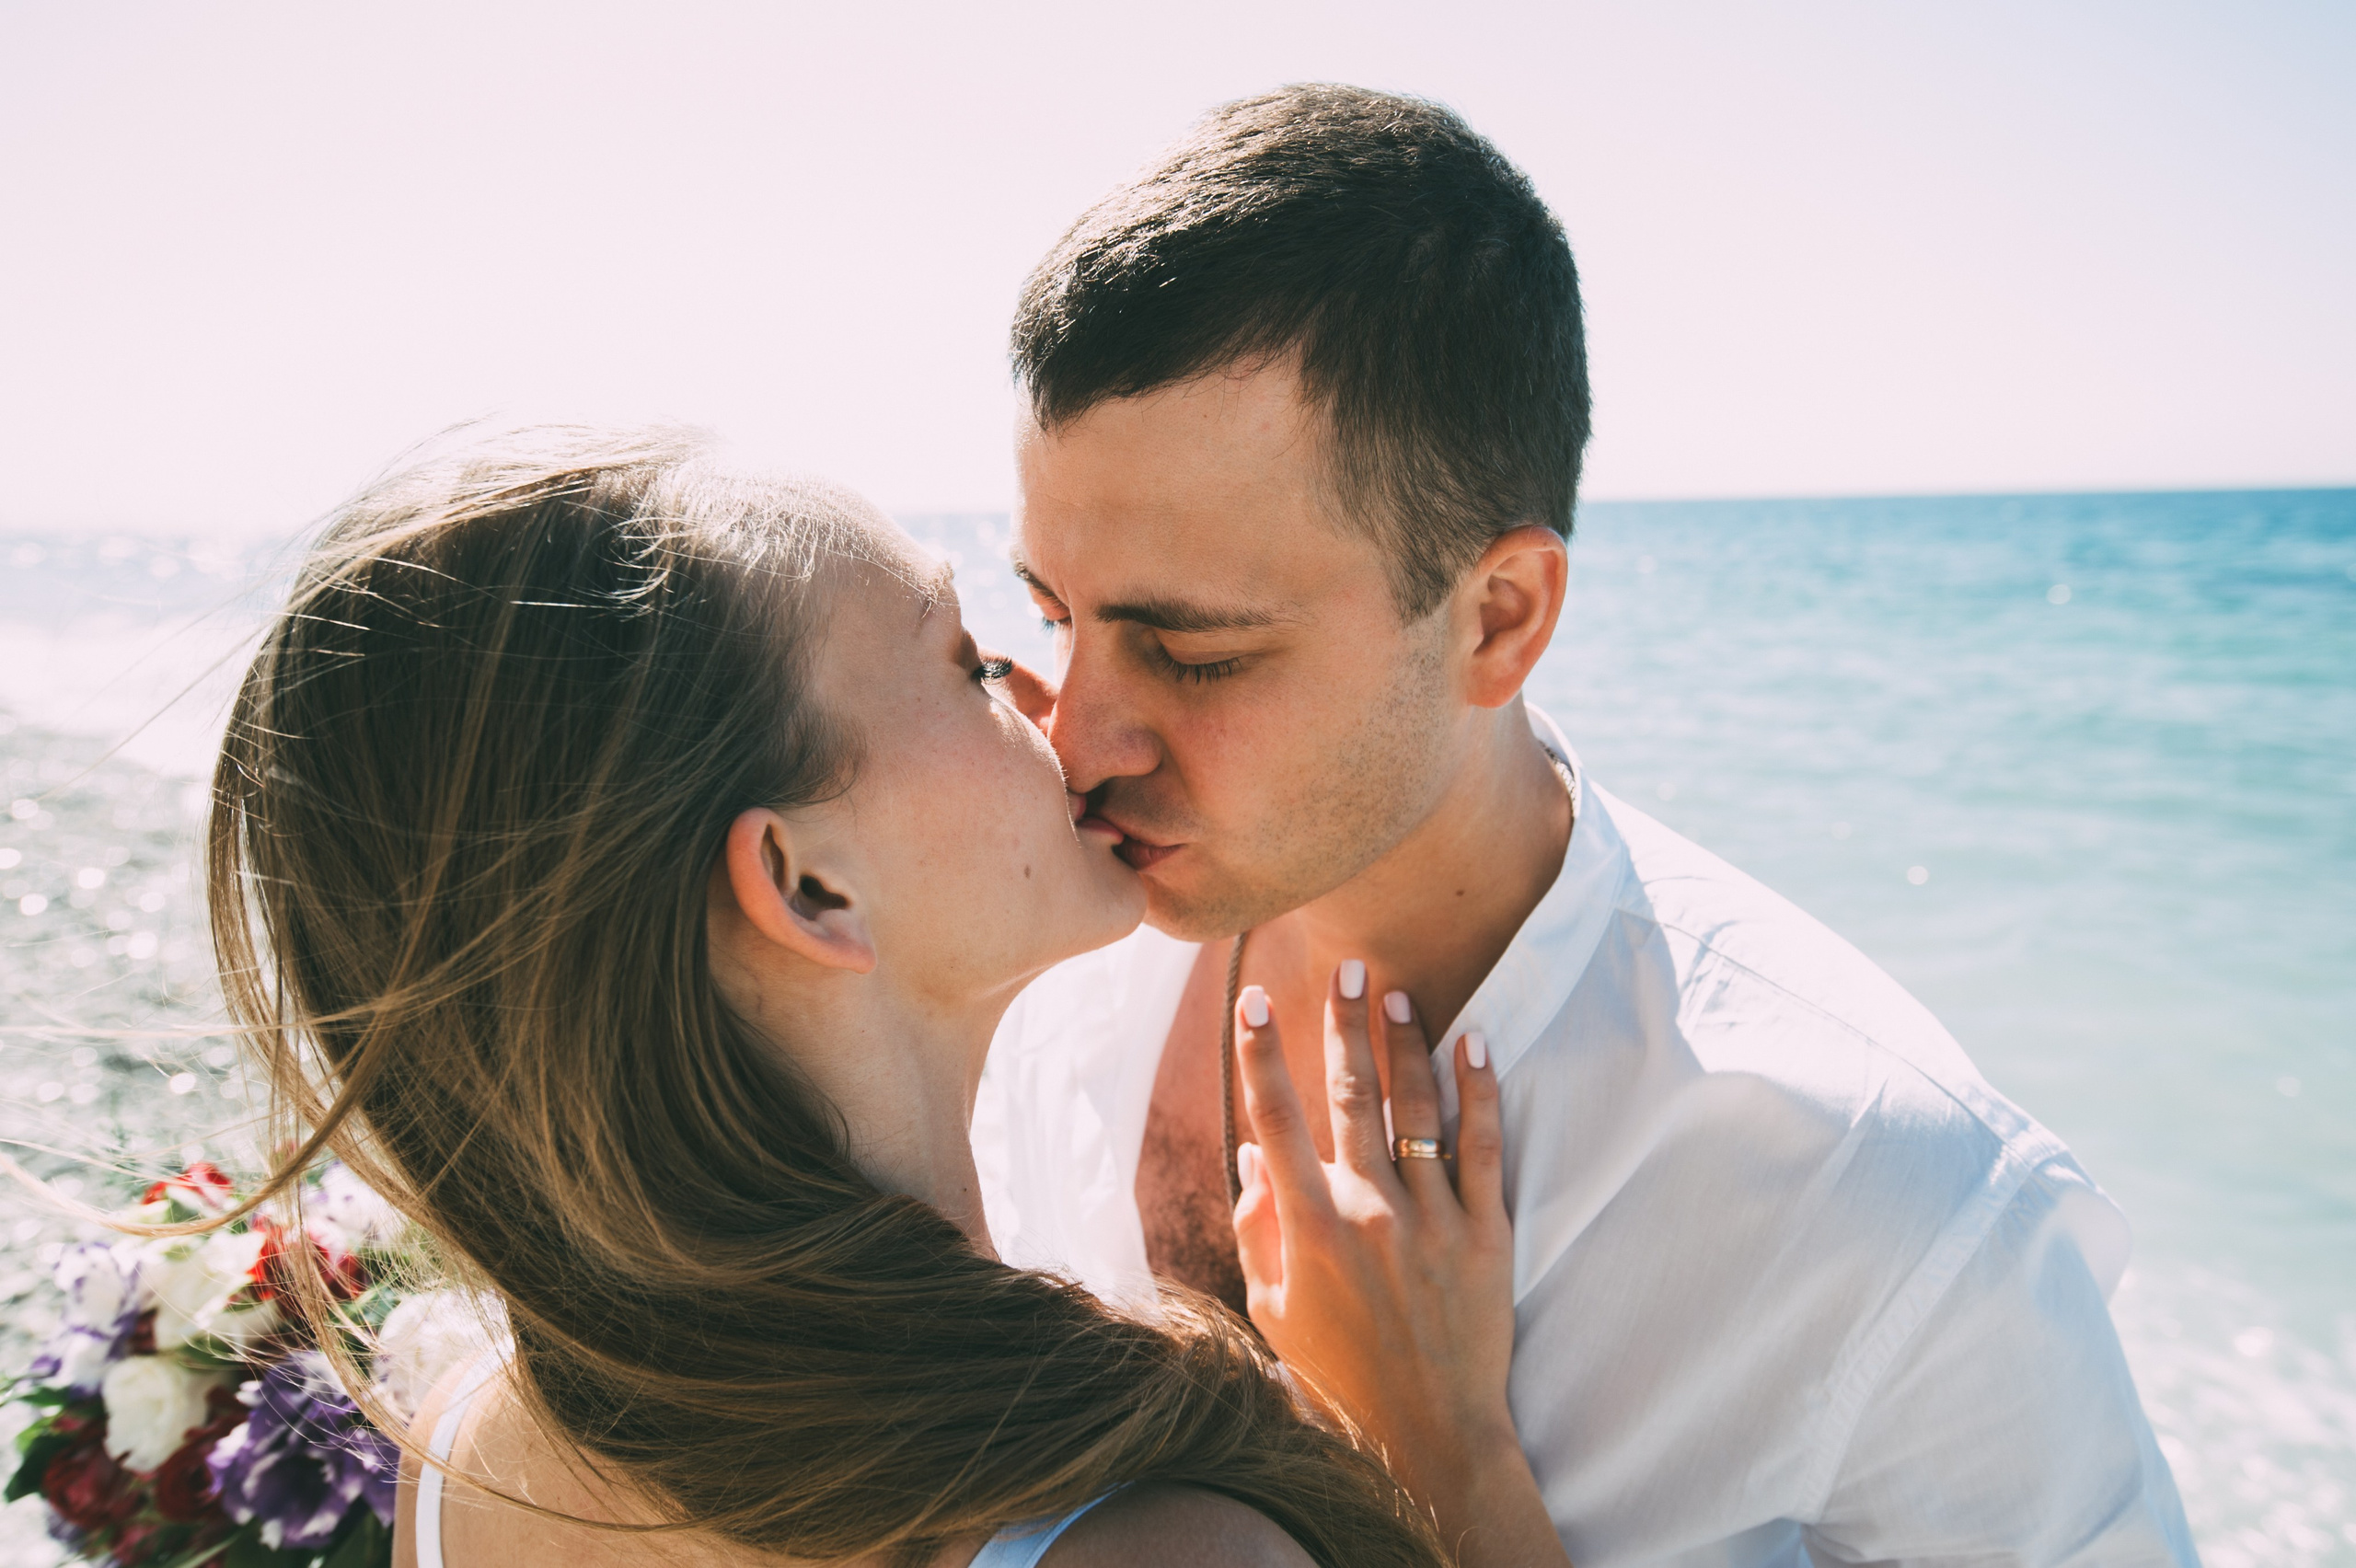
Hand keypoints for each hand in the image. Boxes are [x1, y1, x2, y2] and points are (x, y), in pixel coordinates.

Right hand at [1231, 967, 1570, 1567]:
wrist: (1429, 1433)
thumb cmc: (1340, 1375)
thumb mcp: (1275, 1310)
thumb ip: (1259, 1232)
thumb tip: (1251, 1159)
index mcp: (1311, 1229)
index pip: (1276, 1122)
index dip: (1262, 1056)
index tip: (1253, 1001)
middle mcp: (1370, 1212)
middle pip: (1352, 1097)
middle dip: (1345, 1025)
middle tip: (1346, 968)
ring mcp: (1433, 1220)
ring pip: (1416, 1110)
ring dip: (1405, 1044)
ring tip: (1398, 991)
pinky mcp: (1486, 1234)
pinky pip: (1483, 1147)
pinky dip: (1478, 1090)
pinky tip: (1475, 1043)